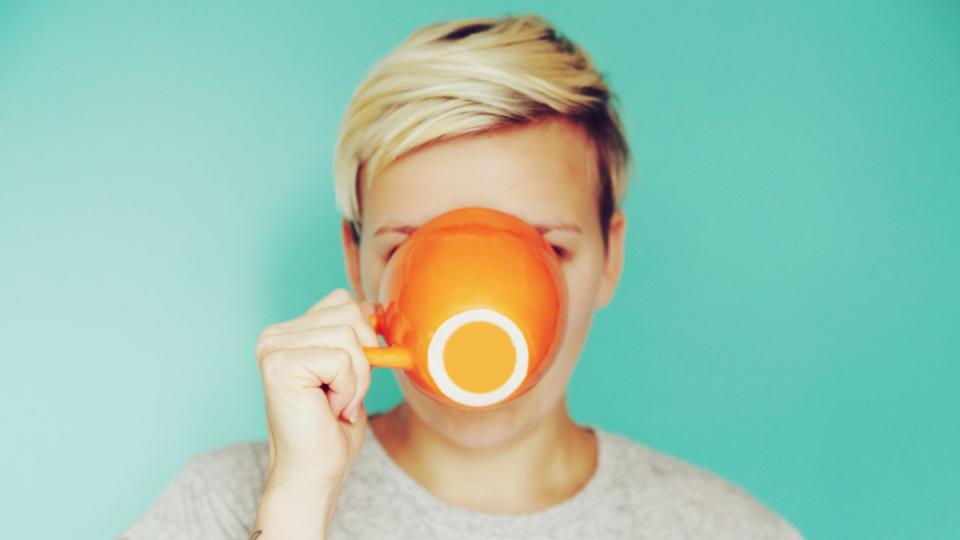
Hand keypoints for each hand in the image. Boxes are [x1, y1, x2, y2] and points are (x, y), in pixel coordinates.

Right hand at [253, 287, 378, 521]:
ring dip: (357, 378)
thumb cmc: (332, 429)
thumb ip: (357, 336)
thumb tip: (375, 308)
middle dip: (363, 359)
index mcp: (288, 332)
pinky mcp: (280, 365)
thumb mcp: (352, 369)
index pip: (343, 302)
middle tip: (344, 396)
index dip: (363, 337)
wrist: (314, 473)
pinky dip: (348, 389)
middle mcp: (273, 335)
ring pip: (350, 336)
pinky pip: (342, 359)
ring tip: (336, 404)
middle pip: (350, 313)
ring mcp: (273, 348)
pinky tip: (329, 409)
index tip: (350, 377)